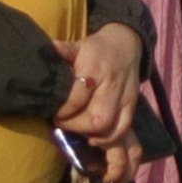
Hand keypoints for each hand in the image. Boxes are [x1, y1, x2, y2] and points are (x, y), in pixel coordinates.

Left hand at [56, 21, 144, 148]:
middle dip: (75, 126)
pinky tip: (94, 136)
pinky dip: (108, 138)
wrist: (125, 45)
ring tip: (78, 128)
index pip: (77, 99)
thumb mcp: (78, 45)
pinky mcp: (132, 104)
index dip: (63, 111)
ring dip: (90, 133)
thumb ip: (63, 50)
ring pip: (109, 127)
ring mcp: (124, 97)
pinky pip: (122, 128)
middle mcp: (111, 85)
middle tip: (63, 121)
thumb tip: (49, 47)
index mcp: (94, 68)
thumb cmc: (95, 49)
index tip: (54, 112)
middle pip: (96, 119)